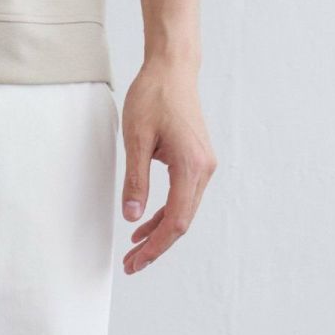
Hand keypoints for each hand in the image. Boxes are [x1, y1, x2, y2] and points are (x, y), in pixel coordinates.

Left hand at [120, 60, 215, 273]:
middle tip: (130, 265)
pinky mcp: (196, 162)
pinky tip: (144, 225)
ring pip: (182, 213)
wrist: (173, 69)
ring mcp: (203, 166)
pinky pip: (182, 198)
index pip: (175, 221)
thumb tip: (132, 216)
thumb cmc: (154, 96)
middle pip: (181, 222)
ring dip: (159, 234)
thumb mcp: (136, 139)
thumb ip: (135, 180)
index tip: (135, 261)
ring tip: (134, 251)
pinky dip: (163, 215)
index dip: (155, 246)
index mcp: (191, 166)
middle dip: (156, 247)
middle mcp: (204, 169)